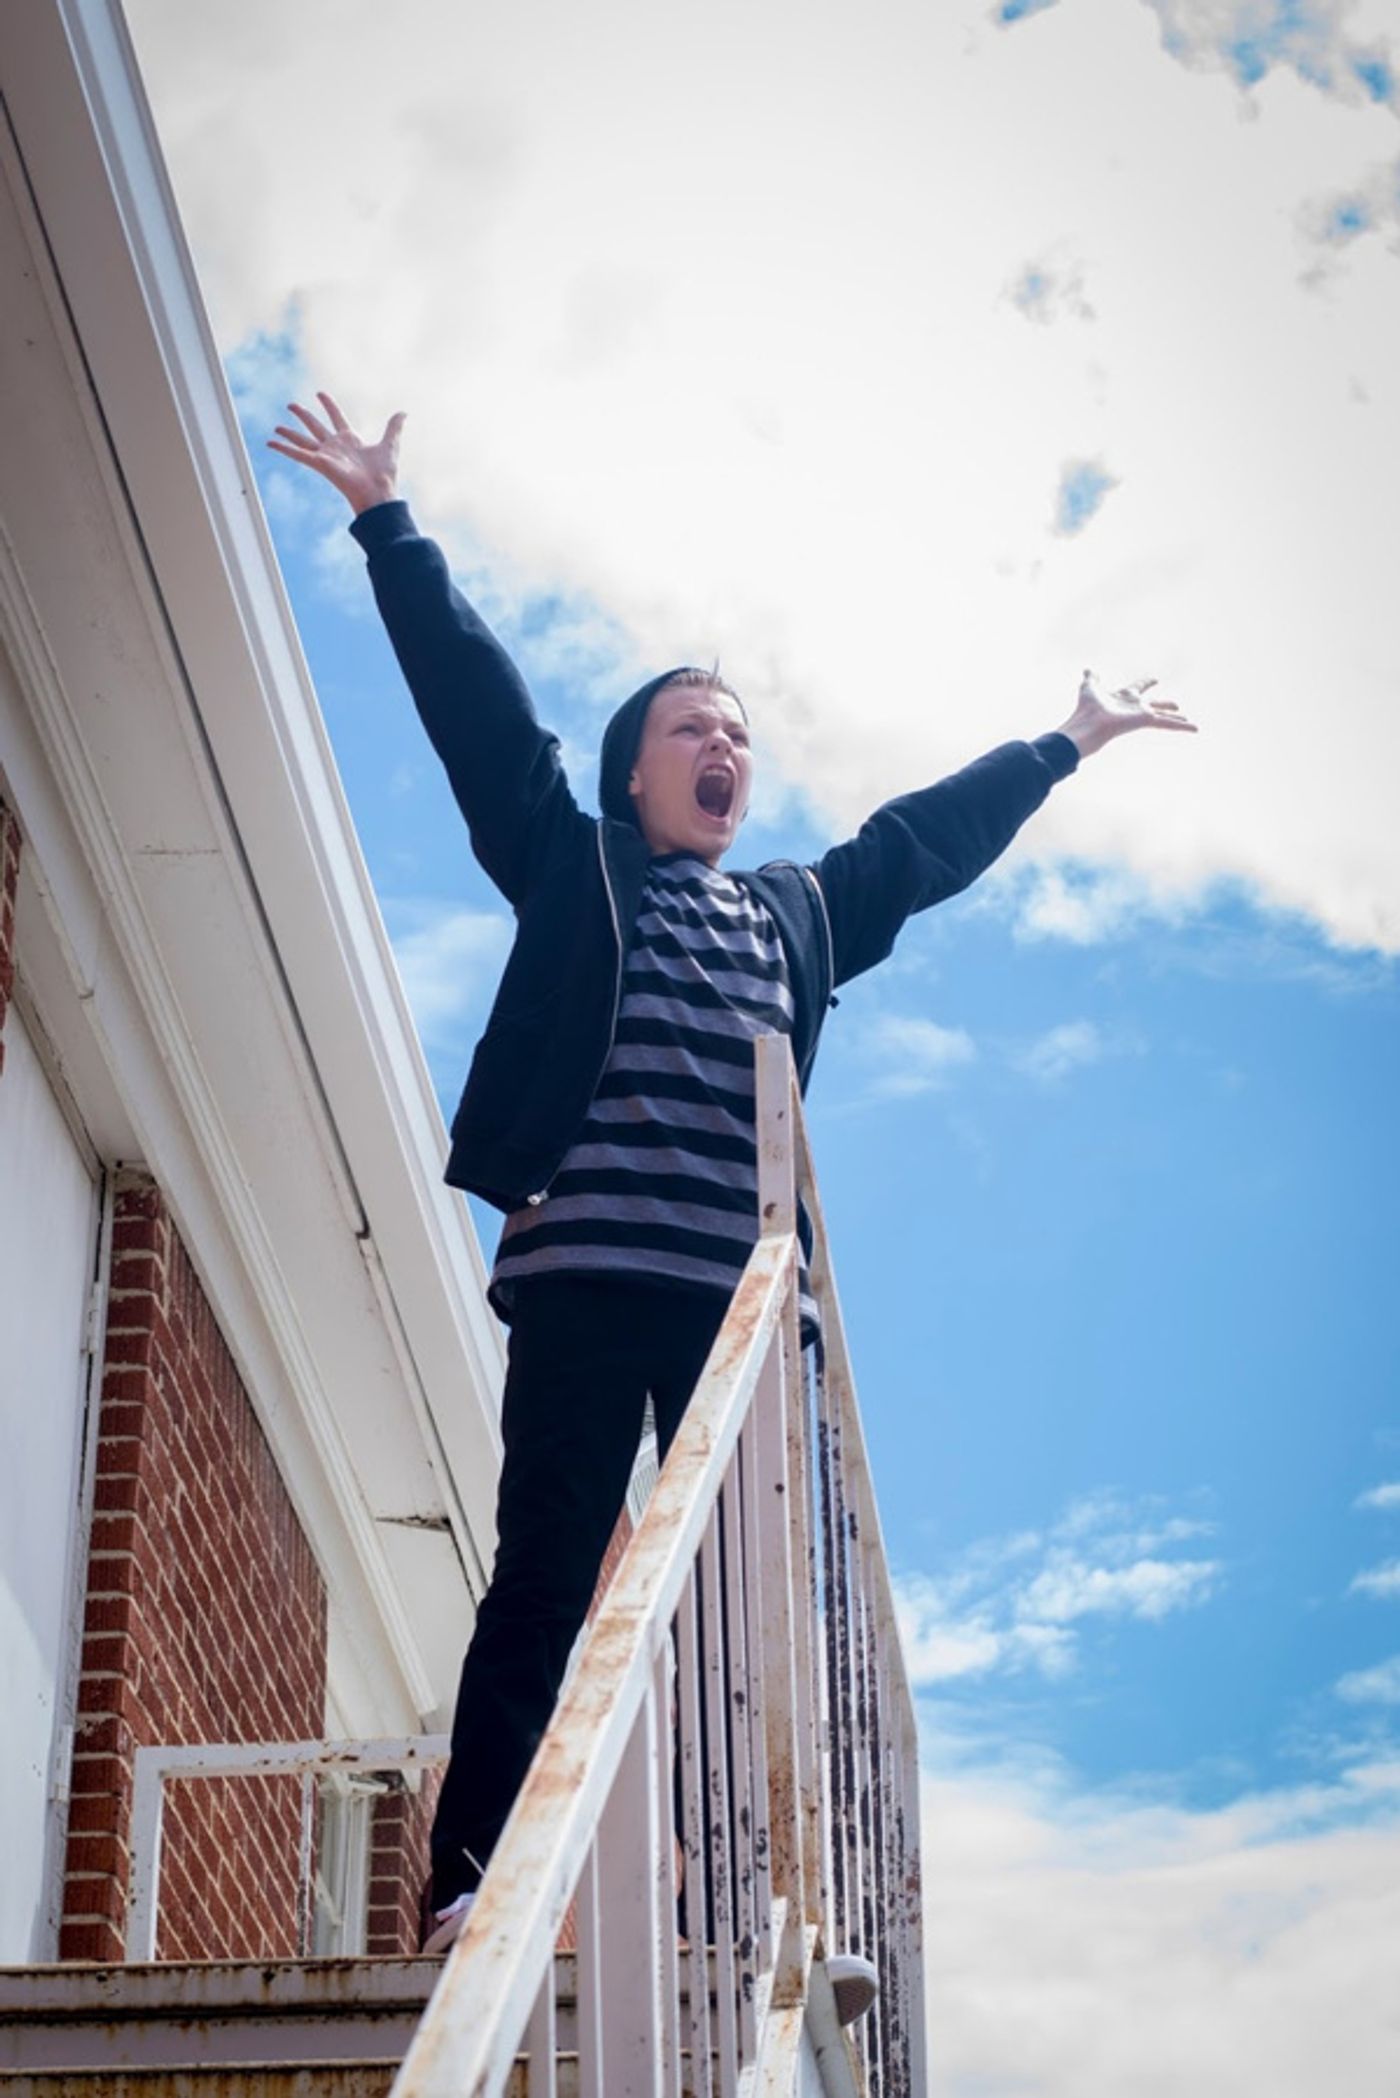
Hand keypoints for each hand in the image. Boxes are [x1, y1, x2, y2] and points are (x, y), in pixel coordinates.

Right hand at [267, 391, 405, 514]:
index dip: (329, 404)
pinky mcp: (319, 463)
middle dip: (303, 415)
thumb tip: (403, 412)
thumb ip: (394, 428)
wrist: (378, 492)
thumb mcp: (390, 444)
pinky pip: (297, 453)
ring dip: (289, 433)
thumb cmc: (384, 473)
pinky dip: (283, 448)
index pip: (336, 417)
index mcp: (350, 440)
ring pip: (303, 439)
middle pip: (315, 426)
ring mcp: (326, 455)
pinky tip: (270, 442)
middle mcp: (335, 447)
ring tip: (276, 426)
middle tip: (291, 405)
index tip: (320, 394)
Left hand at [1055, 670, 1197, 759]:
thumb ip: (1091, 679)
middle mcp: (1135, 707)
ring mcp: (1142, 715)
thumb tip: (1088, 670)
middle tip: (1177, 705)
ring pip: (1165, 717)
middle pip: (1155, 704)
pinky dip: (1182, 727)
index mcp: (1124, 697)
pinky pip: (1168, 724)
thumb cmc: (1086, 708)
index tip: (1154, 679)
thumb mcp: (1089, 687)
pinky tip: (1195, 728)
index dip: (1146, 683)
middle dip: (1166, 704)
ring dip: (1179, 720)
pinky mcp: (1147, 720)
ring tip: (1192, 724)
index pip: (1138, 688)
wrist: (1088, 722)